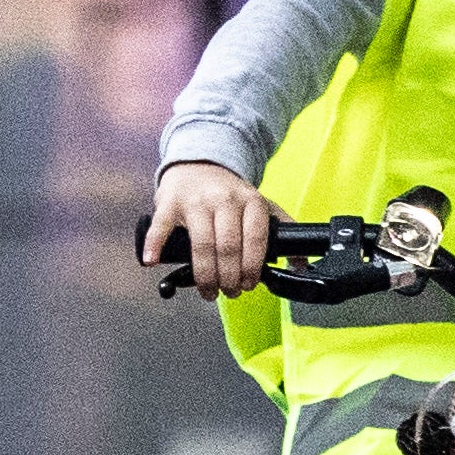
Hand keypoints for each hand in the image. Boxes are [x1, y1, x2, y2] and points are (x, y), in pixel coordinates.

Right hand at [144, 160, 270, 295]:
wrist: (198, 162)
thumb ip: (283, 228)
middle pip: (229, 247)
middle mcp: (224, 199)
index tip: (249, 284)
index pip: (255, 239)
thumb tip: (302, 262)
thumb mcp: (259, 204)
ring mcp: (196, 200)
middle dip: (230, 278)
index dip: (252, 268)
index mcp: (250, 200)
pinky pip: (161, 226)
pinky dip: (155, 245)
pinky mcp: (169, 202)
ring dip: (205, 275)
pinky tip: (153, 261)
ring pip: (202, 244)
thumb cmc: (228, 193)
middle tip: (229, 292)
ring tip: (209, 290)